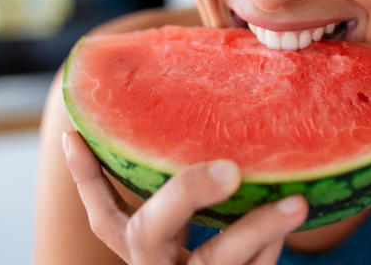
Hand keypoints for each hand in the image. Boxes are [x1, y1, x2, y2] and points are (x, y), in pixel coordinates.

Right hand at [62, 131, 307, 263]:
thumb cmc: (215, 257)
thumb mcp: (189, 236)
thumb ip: (189, 197)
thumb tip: (215, 120)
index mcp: (141, 251)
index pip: (102, 216)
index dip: (86, 179)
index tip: (74, 134)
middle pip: (148, 232)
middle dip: (185, 195)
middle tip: (229, 168)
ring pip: (216, 259)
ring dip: (256, 228)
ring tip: (296, 203)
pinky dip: (271, 246)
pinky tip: (293, 210)